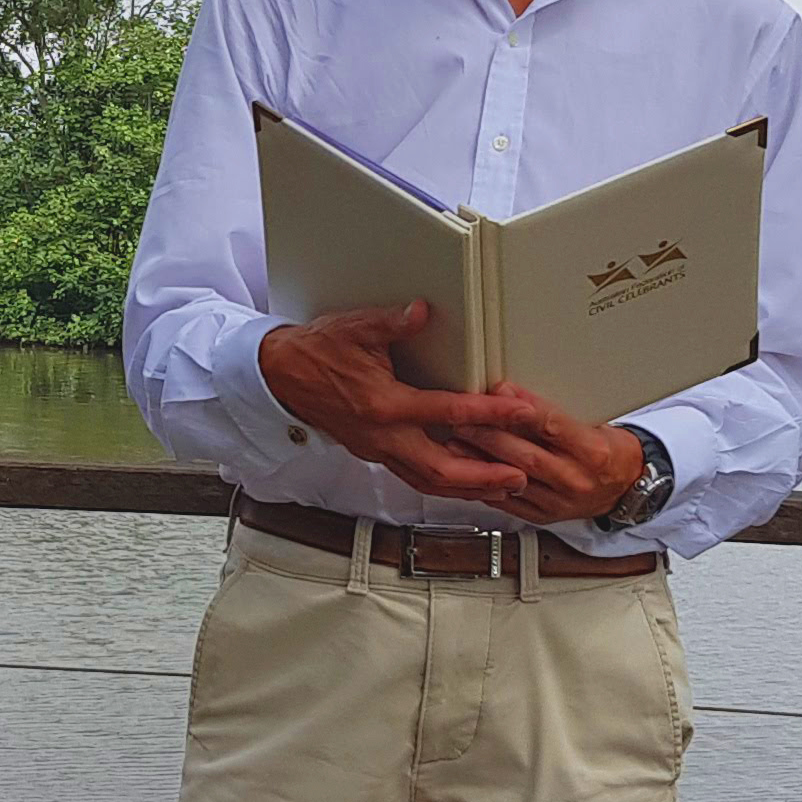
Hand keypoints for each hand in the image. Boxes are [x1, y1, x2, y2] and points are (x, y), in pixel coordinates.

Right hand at [256, 304, 548, 507]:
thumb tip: (423, 312)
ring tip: (504, 487)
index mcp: (383, 404)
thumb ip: (393, 323)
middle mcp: (382, 436)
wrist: (280, 376)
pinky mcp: (375, 454)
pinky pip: (416, 478)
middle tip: (521, 475)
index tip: (519, 412)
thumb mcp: (355, 328)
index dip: (489, 414)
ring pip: (429, 483)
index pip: (448, 414)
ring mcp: (378, 449)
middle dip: (485, 476)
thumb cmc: (316, 352)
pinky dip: (446, 485)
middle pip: (443, 470)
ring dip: (469, 489)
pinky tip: (467, 483)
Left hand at [435, 396, 649, 528]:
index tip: (498, 392)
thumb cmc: (609, 451)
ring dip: (479, 461)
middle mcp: (575, 480)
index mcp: (592, 452)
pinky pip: (508, 501)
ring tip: (455, 443)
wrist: (626, 488)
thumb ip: (556, 415)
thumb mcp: (596, 424)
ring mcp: (558, 502)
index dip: (521, 409)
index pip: (552, 426)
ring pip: (512, 480)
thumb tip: (513, 396)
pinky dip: (485, 485)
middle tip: (463, 418)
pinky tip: (466, 472)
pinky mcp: (543, 516)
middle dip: (489, 435)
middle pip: (525, 455)